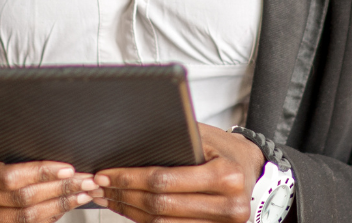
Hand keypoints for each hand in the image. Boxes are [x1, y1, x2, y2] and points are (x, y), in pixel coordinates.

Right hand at [0, 134, 96, 221]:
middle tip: (84, 182)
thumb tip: (51, 137)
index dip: (41, 173)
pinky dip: (44, 218)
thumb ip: (6, 137)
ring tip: (79, 195)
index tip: (68, 168)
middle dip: (57, 190)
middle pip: (18, 199)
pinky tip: (60, 207)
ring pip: (21, 219)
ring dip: (56, 207)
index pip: (7, 176)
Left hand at [93, 124, 263, 221]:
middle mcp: (229, 205)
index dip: (129, 178)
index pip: (164, 180)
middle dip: (124, 195)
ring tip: (107, 197)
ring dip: (129, 211)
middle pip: (161, 205)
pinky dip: (145, 220)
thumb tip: (127, 148)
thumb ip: (174, 142)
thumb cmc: (226, 150)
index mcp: (226, 175)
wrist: (253, 169)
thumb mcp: (204, 137)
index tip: (105, 174)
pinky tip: (128, 209)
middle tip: (99, 186)